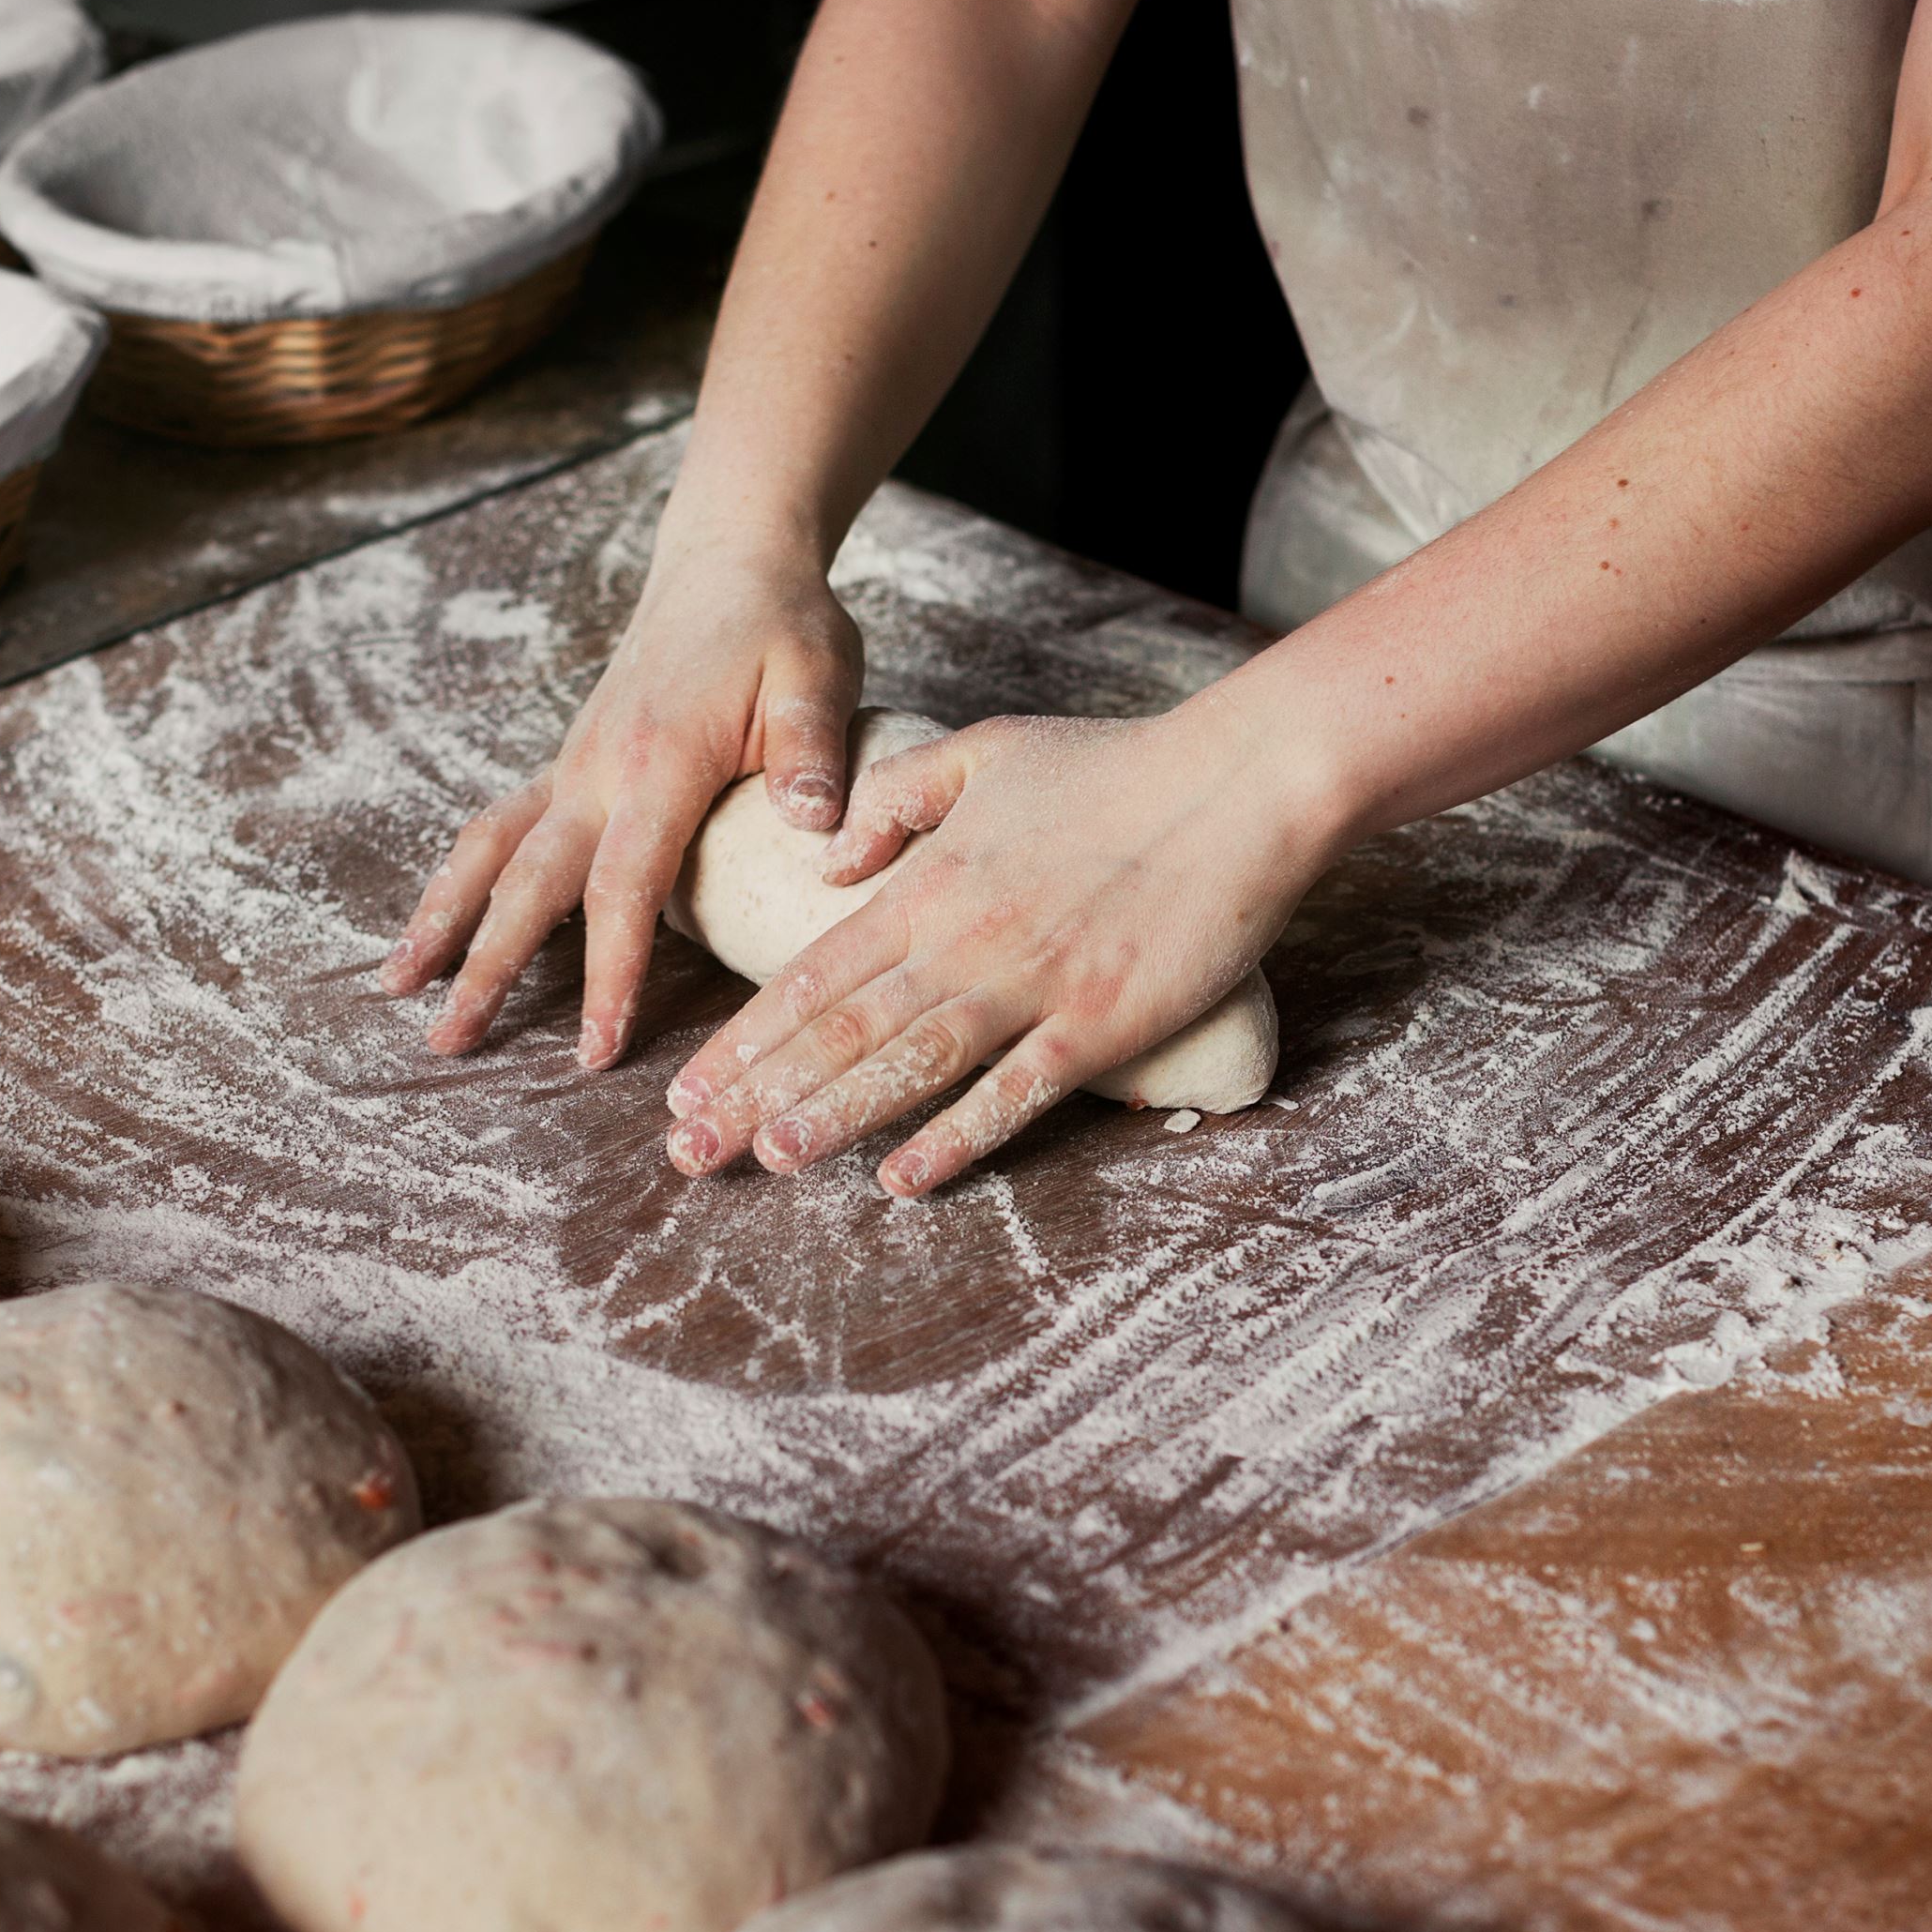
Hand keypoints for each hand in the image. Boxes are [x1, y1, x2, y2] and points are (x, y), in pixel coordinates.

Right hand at [381, 530, 863, 1069]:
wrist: (729, 561)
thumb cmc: (780, 623)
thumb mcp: (816, 674)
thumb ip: (814, 752)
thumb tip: (818, 831)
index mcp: (658, 760)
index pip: (622, 887)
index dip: (608, 973)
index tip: (594, 1050)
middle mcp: (595, 769)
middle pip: (527, 884)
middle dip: (485, 967)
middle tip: (448, 1045)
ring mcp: (572, 765)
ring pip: (489, 851)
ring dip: (441, 920)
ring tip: (397, 987)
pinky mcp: (568, 764)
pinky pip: (500, 827)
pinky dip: (462, 879)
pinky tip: (436, 925)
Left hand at [662, 709, 1331, 1195]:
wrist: (1240, 779)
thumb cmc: (1116, 765)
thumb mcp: (986, 752)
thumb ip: (897, 800)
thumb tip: (827, 860)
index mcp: (932, 882)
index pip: (812, 973)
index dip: (746, 1039)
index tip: (691, 1092)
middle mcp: (966, 938)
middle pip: (842, 1028)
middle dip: (759, 1095)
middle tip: (692, 1152)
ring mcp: (1034, 983)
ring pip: (911, 1060)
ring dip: (835, 1115)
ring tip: (769, 1160)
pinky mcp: (1103, 1021)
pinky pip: (1017, 1091)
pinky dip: (958, 1137)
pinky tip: (903, 1179)